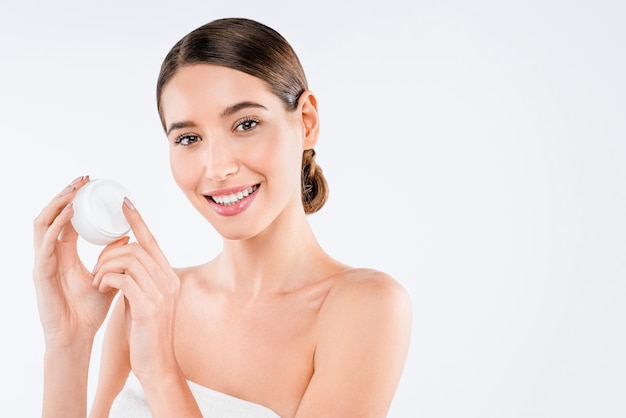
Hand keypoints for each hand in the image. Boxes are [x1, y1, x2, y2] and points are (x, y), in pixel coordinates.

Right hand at [33, 176, 125, 347]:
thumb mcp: (107, 277)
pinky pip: (45, 245)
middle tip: (82, 179)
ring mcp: (42, 263)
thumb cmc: (89, 311)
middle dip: (65, 195)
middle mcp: (50, 255)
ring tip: (74, 190)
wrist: (77, 337)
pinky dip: (56, 227)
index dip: (74, 200)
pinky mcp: (40, 274)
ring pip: (42, 225)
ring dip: (58, 204)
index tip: (89, 183)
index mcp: (64, 255)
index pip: (65, 220)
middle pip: (50, 216)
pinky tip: (69, 214)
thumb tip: (128, 234)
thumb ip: (114, 257)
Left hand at [92, 197, 180, 379]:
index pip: (152, 240)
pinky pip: (123, 279)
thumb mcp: (145, 299)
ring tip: (97, 279)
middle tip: (96, 265)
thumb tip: (124, 259)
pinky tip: (101, 287)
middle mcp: (169, 280)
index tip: (124, 202)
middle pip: (137, 248)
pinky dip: (107, 279)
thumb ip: (139, 278)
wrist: (156, 363)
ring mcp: (161, 293)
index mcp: (169, 276)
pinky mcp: (148, 306)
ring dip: (106, 266)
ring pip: (129, 261)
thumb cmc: (146, 331)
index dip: (137, 220)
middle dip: (111, 252)